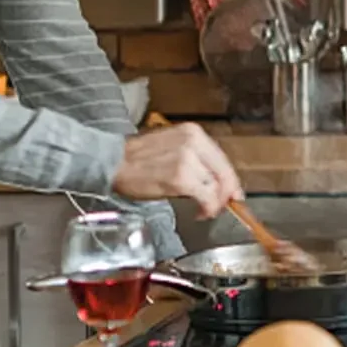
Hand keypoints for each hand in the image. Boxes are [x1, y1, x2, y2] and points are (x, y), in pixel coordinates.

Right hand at [113, 123, 243, 219]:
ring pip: (216, 186)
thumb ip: (194, 158)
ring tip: (207, 210)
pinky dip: (208, 208)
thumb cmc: (136, 157)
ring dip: (215, 203)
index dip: (230, 179)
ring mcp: (188, 159)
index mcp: (193, 133)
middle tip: (224, 205)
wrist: (112, 161)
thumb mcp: (171, 146)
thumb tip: (212, 178)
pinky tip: (201, 213)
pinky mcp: (181, 177)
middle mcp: (194, 143)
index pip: (221, 159)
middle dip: (227, 193)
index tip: (233, 192)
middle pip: (224, 172)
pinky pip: (206, 196)